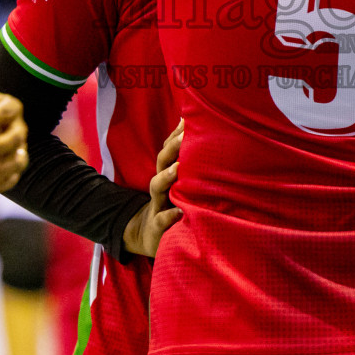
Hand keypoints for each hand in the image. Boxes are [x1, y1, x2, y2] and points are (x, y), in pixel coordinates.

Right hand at [122, 120, 183, 256]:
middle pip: (162, 162)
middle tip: (185, 135)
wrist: (148, 234)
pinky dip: (169, 216)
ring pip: (157, 187)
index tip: (187, 119)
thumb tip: (205, 140)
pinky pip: (161, 220)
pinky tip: (179, 213)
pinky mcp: (158, 226)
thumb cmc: (172, 204)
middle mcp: (161, 186)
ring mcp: (157, 204)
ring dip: (166, 176)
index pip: (169, 150)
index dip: (176, 134)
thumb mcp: (179, 185)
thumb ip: (189, 165)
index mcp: (167, 174)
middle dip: (172, 148)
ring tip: (178, 168)